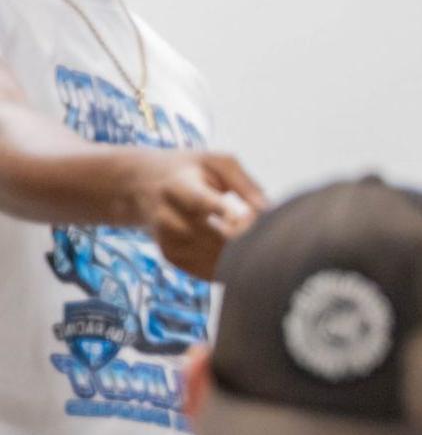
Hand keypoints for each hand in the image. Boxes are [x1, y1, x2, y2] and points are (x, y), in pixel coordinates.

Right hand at [134, 150, 266, 279]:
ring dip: (239, 252)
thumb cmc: (191, 171)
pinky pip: (209, 271)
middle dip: (245, 237)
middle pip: (214, 238)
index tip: (249, 218)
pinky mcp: (171, 257)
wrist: (140, 184)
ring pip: (215, 259)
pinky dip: (228, 264)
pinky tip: (232, 246)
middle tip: (257, 223)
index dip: (225, 211)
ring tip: (242, 229)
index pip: (201, 202)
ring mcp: (166, 240)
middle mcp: (167, 216)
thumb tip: (268, 212)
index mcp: (179, 186)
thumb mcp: (217, 162)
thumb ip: (245, 184)